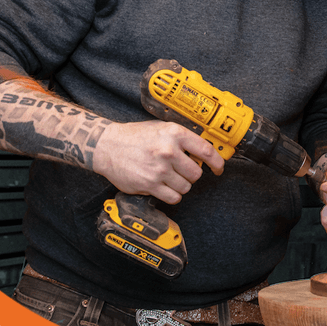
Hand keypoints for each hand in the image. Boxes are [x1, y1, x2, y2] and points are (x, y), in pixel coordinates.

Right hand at [93, 120, 224, 204]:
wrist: (107, 146)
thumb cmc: (134, 136)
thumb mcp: (161, 128)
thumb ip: (181, 138)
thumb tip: (203, 151)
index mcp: (174, 134)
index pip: (206, 151)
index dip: (217, 162)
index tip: (219, 168)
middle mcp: (168, 151)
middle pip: (196, 173)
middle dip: (191, 174)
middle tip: (181, 171)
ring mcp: (159, 169)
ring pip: (186, 187)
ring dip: (180, 185)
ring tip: (168, 177)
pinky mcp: (150, 185)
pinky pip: (173, 197)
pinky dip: (172, 195)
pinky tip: (164, 186)